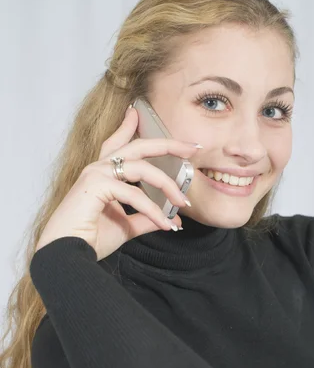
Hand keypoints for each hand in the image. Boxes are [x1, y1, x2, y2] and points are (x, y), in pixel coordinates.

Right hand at [34, 105, 199, 261]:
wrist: (67, 254)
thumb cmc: (89, 238)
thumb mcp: (126, 226)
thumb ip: (147, 219)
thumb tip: (171, 220)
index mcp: (102, 174)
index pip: (117, 143)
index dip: (129, 127)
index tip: (138, 113)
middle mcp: (98, 168)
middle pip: (138, 146)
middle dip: (167, 144)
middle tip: (191, 147)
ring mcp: (96, 174)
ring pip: (143, 169)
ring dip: (168, 186)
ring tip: (183, 202)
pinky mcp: (97, 186)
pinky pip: (135, 194)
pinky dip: (153, 211)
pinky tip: (164, 224)